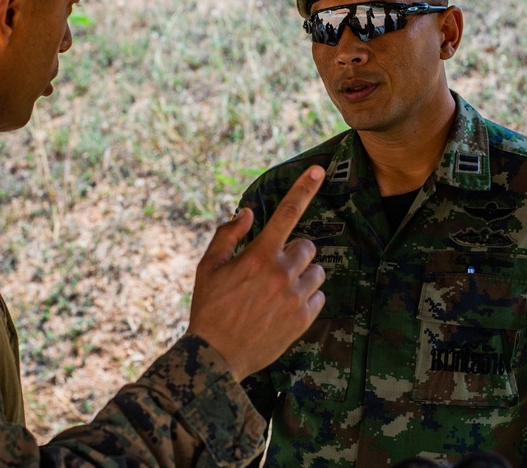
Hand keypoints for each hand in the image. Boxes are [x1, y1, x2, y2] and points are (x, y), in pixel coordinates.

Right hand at [187, 166, 325, 380]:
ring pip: (316, 272)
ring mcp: (295, 297)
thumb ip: (228, 235)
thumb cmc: (209, 308)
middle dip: (294, 252)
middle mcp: (282, 273)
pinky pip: (319, 297)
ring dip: (303, 275)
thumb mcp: (208, 267)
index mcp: (258, 256)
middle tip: (273, 268)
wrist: (217, 356)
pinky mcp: (303, 319)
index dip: (303, 188)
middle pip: (307, 246)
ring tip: (279, 290)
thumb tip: (248, 213)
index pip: (287, 213)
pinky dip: (306, 298)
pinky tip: (284, 307)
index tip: (318, 170)